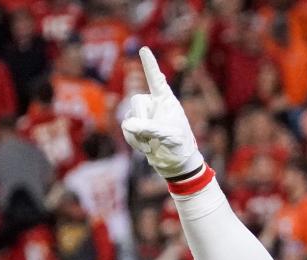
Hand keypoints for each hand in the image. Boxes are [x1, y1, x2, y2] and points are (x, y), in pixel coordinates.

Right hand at [122, 47, 203, 177]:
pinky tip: (146, 149)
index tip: (144, 49)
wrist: (176, 164)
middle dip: (140, 119)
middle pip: (136, 101)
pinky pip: (126, 129)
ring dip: (138, 135)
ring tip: (152, 145)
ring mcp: (145, 116)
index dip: (150, 65)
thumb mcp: (168, 136)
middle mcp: (154, 105)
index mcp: (167, 101)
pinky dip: (134, 141)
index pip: (156, 79)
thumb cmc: (179, 147)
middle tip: (151, 135)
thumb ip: (149, 128)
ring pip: (128, 118)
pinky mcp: (137, 128)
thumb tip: (127, 124)